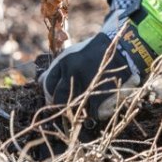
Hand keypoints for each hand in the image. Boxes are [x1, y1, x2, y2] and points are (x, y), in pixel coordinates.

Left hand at [39, 8, 156, 120]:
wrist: (123, 48)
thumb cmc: (94, 53)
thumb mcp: (72, 55)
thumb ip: (57, 70)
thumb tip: (39, 83)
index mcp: (64, 62)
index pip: (48, 85)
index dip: (50, 94)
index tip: (55, 98)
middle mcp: (73, 72)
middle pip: (58, 99)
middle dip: (61, 105)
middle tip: (68, 107)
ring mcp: (87, 84)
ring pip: (73, 108)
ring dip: (78, 110)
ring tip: (84, 106)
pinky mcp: (101, 94)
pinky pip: (92, 113)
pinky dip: (95, 113)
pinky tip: (98, 106)